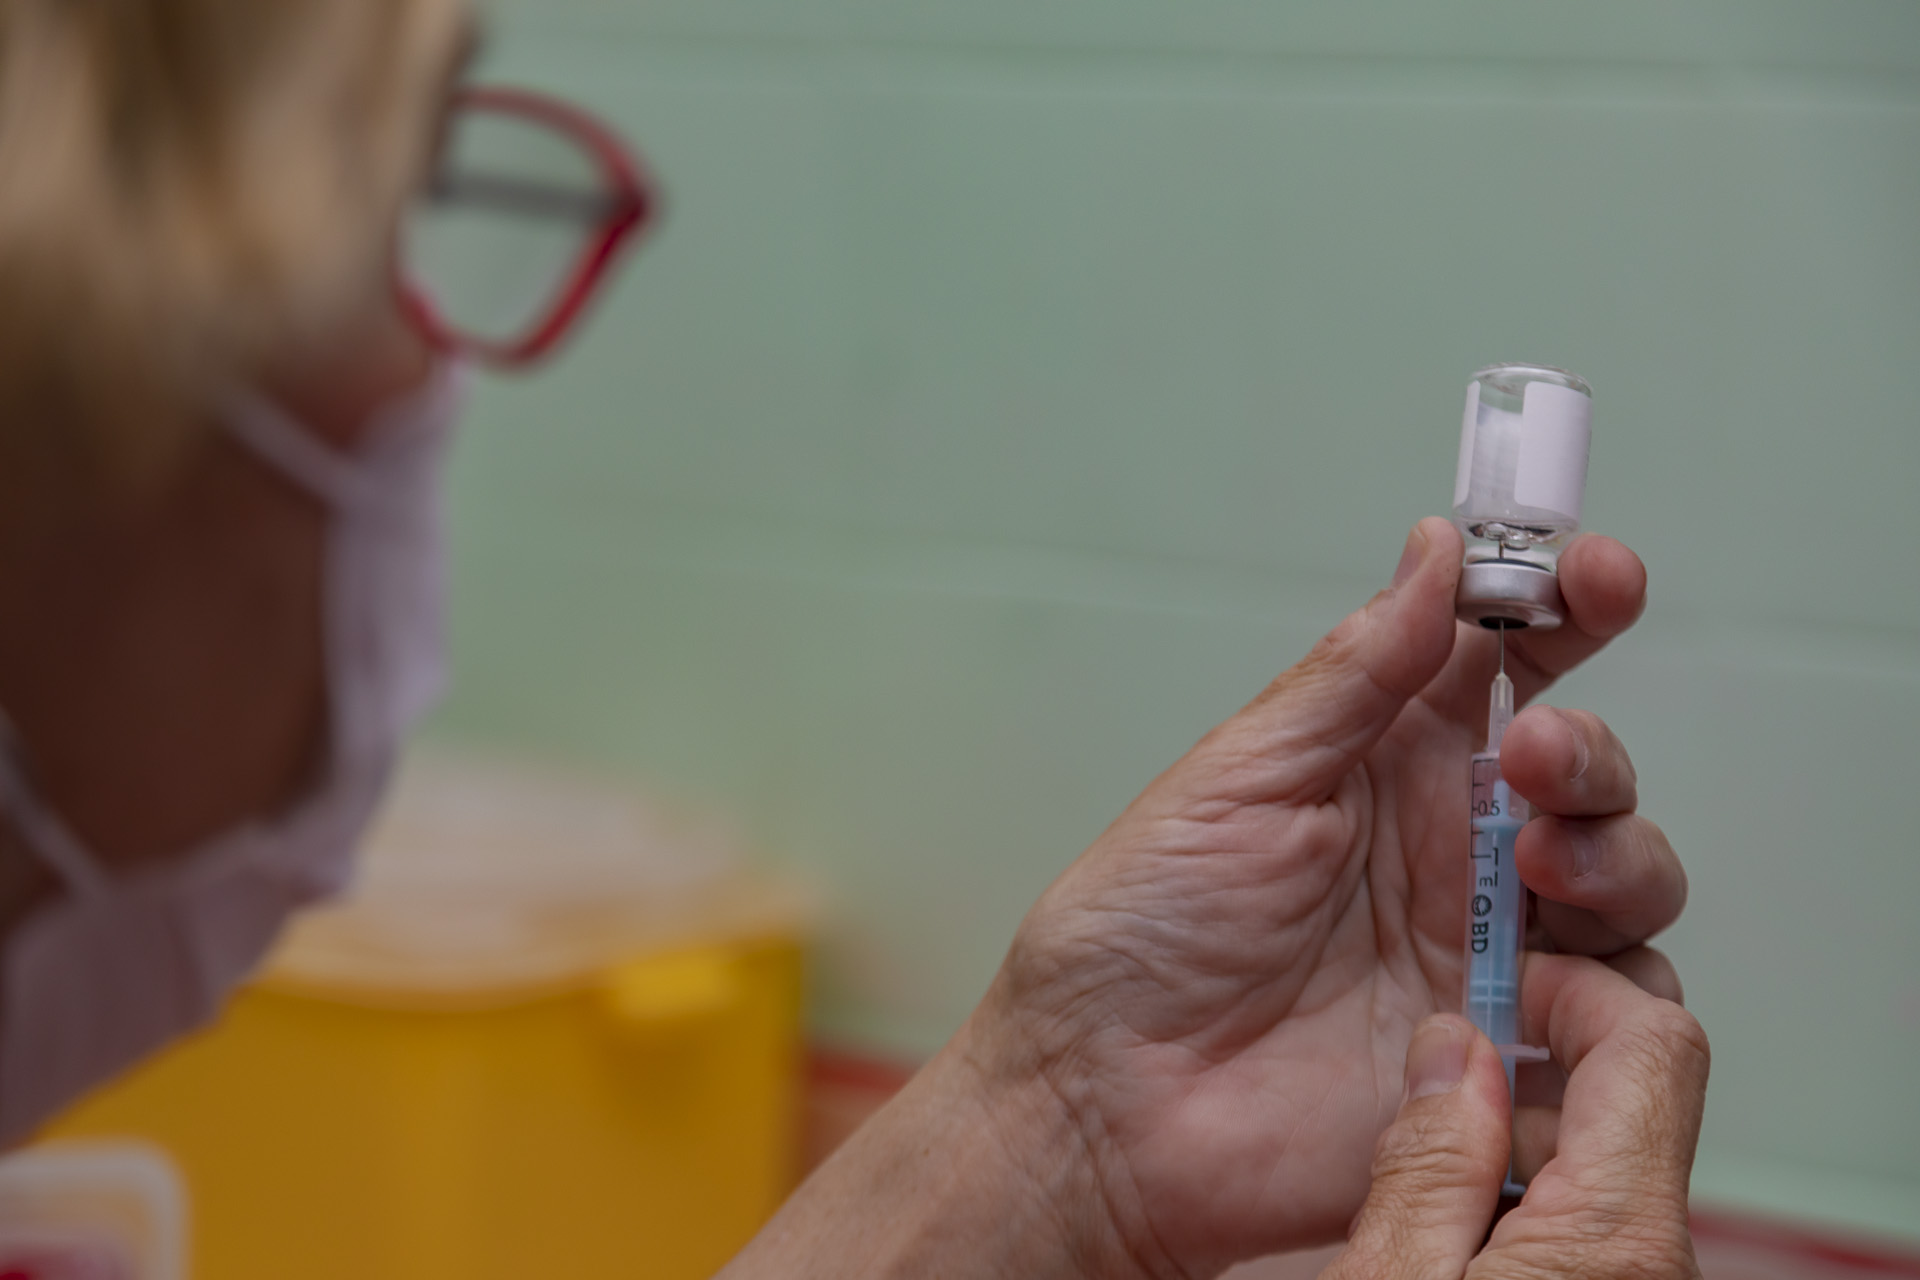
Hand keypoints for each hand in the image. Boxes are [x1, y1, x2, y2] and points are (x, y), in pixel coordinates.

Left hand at [964, 517, 1684, 1273]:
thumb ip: (1354, 676)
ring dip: (1617, 857)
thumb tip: (1436, 549)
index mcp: (1385, 763)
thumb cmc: (1140, 938)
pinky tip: (1543, 989)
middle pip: (1588, 777)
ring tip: (1538, 870)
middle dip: (1589, 751)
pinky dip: (1614, 997)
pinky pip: (1621, 1024)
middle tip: (1533, 756)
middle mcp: (1450, 851)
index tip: (1600, 574)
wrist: (1103, 1108)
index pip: (1506, 663)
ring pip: (1626, 885)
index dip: (1568, 607)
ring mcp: (1482, 956)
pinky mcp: (1504, 1062)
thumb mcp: (1239, 780)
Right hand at [1323, 957, 1708, 1278]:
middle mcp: (1652, 1260)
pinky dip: (1511, 1188)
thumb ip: (1425, 1166)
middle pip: (1627, 1094)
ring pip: (1595, 1157)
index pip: (1651, 1044)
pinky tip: (1437, 1222)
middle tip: (1428, 1069)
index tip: (1490, 992)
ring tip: (1415, 1153)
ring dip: (1508, 1128)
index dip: (1572, 989)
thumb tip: (1452, 1052)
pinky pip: (1578, 1217)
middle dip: (1524, 1060)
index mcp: (1612, 1238)